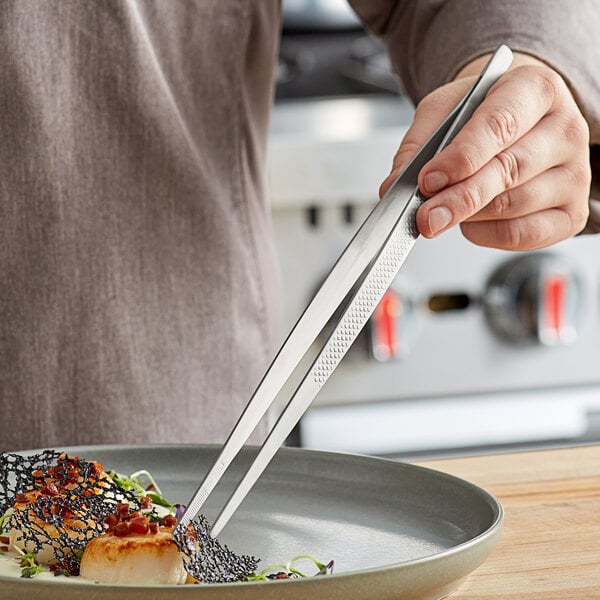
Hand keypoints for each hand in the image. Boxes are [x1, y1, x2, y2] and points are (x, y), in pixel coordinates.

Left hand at [379, 53, 590, 249]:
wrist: (519, 116)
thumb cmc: (484, 111)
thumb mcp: (444, 109)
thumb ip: (418, 145)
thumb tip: (396, 186)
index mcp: (536, 89)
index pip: (499, 126)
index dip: (461, 158)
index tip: (428, 180)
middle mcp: (564, 129)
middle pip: (508, 172)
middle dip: (458, 200)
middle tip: (425, 216)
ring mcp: (575, 173)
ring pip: (513, 207)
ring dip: (468, 217)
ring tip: (445, 209)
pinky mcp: (572, 211)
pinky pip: (525, 235)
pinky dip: (488, 235)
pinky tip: (470, 223)